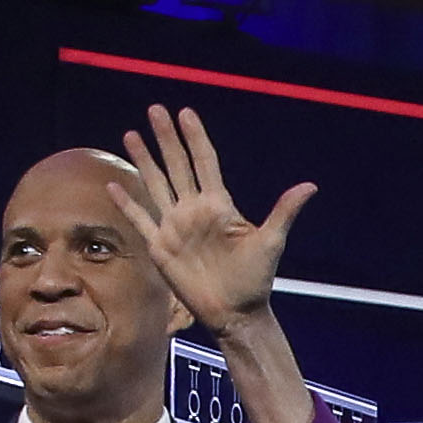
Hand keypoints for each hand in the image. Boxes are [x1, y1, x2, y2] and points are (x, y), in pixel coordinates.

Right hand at [112, 103, 308, 341]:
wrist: (235, 313)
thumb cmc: (255, 279)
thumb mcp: (271, 242)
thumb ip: (284, 211)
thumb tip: (310, 186)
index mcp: (219, 205)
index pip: (204, 162)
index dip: (195, 137)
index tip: (186, 113)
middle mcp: (194, 210)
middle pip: (177, 166)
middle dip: (166, 138)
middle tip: (155, 109)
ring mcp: (175, 226)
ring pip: (156, 185)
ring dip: (144, 160)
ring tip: (130, 134)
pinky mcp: (160, 246)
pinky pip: (139, 220)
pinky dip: (126, 203)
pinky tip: (113, 185)